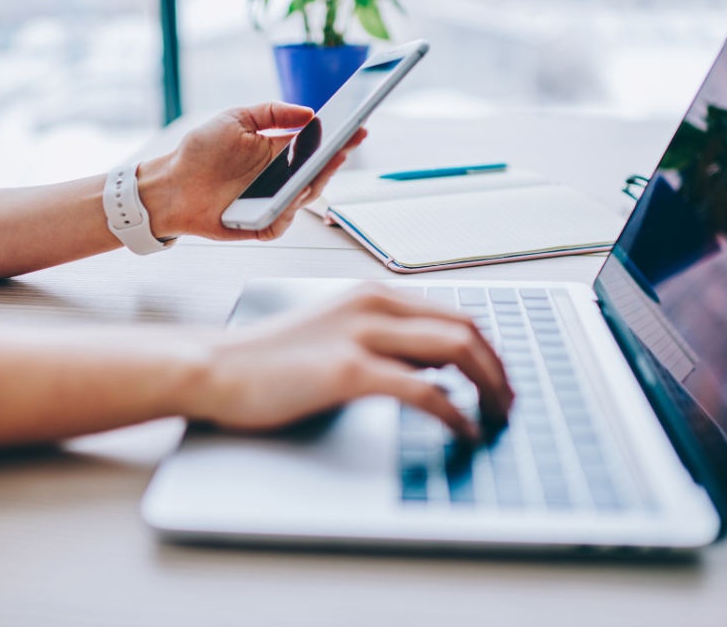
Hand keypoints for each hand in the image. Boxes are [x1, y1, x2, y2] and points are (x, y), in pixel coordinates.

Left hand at [136, 102, 365, 241]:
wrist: (171, 184)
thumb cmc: (200, 152)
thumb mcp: (236, 119)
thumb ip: (272, 112)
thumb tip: (309, 112)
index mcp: (279, 151)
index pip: (317, 145)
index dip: (339, 137)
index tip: (357, 125)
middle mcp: (280, 178)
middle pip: (318, 172)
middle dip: (335, 158)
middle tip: (346, 145)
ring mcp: (273, 202)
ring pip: (305, 197)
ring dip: (316, 182)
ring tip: (325, 164)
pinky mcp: (261, 224)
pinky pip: (283, 221)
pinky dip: (290, 211)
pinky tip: (293, 196)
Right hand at [185, 283, 512, 439]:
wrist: (217, 367)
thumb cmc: (269, 358)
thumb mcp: (336, 333)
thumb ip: (382, 340)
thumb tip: (433, 366)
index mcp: (373, 295)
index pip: (454, 314)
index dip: (488, 349)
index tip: (500, 379)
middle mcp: (374, 305)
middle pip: (466, 328)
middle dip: (499, 367)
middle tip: (509, 402)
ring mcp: (362, 335)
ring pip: (456, 350)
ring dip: (489, 386)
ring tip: (497, 417)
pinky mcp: (349, 370)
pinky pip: (424, 390)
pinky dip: (455, 412)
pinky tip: (463, 430)